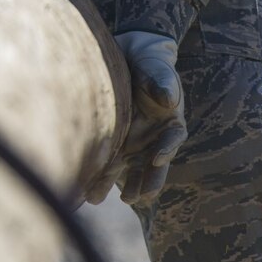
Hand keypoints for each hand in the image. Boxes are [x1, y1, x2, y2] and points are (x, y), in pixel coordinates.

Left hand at [113, 30, 185, 205]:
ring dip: (124, 187)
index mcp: (171, 123)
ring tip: (112, 200)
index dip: (166, 149)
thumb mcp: (156, 69)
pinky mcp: (116, 146)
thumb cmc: (148, 66)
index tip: (157, 159)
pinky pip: (110, 164)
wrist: (130, 61)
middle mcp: (155, 140)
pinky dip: (101, 179)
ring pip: (131, 170)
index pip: (172, 138)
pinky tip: (90, 194)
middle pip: (154, 165)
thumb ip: (161, 82)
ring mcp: (135, 145)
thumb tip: (168, 99)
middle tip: (140, 198)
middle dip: (147, 182)